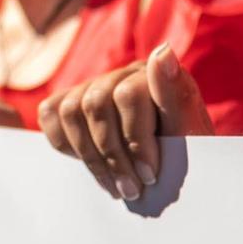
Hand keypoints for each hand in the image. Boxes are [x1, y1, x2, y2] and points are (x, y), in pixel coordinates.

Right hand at [37, 44, 212, 200]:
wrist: (170, 175)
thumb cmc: (183, 156)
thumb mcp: (191, 134)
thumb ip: (179, 94)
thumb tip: (163, 52)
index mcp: (154, 74)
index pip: (128, 95)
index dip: (136, 140)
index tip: (149, 175)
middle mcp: (122, 73)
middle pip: (95, 104)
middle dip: (112, 155)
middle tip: (132, 190)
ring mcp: (94, 86)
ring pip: (70, 110)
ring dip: (91, 157)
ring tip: (116, 187)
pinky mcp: (71, 101)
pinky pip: (51, 113)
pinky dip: (65, 143)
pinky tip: (93, 164)